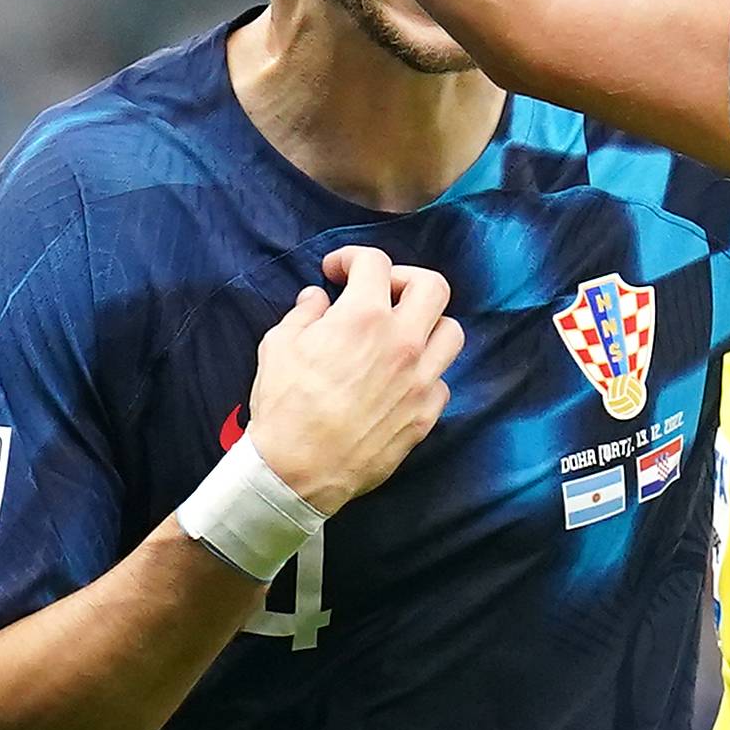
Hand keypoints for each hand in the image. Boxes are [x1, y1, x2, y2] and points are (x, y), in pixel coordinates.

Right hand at [243, 246, 461, 512]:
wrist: (297, 471)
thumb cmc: (283, 407)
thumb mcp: (278, 347)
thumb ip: (304, 314)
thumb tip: (317, 298)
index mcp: (363, 317)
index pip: (374, 263)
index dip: (352, 258)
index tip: (337, 271)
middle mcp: (402, 343)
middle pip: (432, 287)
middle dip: (405, 279)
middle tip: (380, 292)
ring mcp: (420, 380)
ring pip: (451, 332)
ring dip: (427, 325)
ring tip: (401, 335)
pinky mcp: (425, 415)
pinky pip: (441, 381)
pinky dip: (425, 374)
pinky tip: (400, 379)